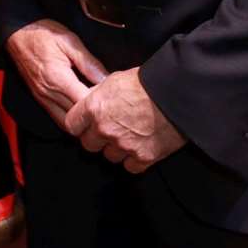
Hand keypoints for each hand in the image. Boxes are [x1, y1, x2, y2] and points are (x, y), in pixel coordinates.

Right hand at [5, 19, 109, 129]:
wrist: (16, 33)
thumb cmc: (43, 33)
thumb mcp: (69, 41)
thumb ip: (88, 62)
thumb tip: (106, 79)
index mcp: (58, 78)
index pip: (84, 104)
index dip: (101, 104)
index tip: (112, 97)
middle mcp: (48, 93)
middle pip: (76, 118)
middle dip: (93, 116)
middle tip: (107, 108)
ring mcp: (42, 98)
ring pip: (66, 123)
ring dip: (81, 122)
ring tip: (95, 112)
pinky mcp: (39, 99)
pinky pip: (57, 117)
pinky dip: (71, 119)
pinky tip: (81, 111)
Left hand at [64, 67, 185, 172]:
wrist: (176, 94)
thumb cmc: (147, 82)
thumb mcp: (114, 79)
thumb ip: (99, 94)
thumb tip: (92, 100)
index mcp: (94, 108)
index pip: (72, 125)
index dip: (79, 125)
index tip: (85, 124)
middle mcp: (105, 129)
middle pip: (88, 144)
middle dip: (96, 139)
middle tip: (109, 131)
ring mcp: (124, 145)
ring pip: (110, 156)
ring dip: (116, 149)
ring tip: (129, 137)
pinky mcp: (144, 157)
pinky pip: (131, 167)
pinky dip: (134, 160)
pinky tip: (141, 148)